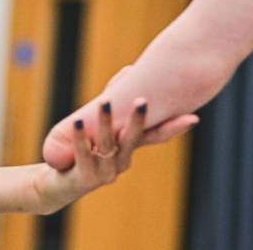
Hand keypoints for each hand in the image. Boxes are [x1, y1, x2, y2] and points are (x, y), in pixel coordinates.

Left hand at [33, 99, 197, 212]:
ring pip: (107, 145)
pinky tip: (77, 122)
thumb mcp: (101, 125)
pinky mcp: (84, 178)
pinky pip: (83, 154)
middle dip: (138, 120)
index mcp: (128, 150)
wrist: (59, 183)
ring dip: (105, 123)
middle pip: (133, 140)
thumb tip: (131, 69)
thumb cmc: (83, 150)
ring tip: (103, 102)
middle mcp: (120, 163)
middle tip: (143, 101)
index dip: (173, 129)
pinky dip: (81, 137)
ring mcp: (104, 173)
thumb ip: (115, 101)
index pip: (154, 138)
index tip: (192, 118)